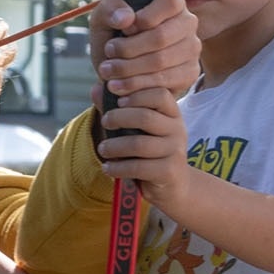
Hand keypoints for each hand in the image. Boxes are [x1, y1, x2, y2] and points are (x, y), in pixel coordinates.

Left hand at [90, 0, 198, 100]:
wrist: (119, 71)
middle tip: (109, 53)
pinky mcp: (189, 74)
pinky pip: (164, 82)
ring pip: (160, 61)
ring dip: (128, 69)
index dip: (144, 18)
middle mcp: (188, 24)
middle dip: (129, 48)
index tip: (124, 30)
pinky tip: (121, 87)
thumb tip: (126, 18)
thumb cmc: (115, 39)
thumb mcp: (103, 20)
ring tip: (108, 71)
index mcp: (172, 4)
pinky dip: (137, 86)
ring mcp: (192, 50)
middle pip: (161, 36)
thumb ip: (110, 9)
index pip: (170, 3)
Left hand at [98, 85, 189, 206]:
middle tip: (104, 121)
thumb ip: (118, 108)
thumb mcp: (136, 128)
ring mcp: (175, 151)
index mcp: (171, 113)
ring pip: (139, 144)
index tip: (114, 94)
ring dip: (114, 146)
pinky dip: (118, 167)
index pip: (159, 94)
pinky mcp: (168, 171)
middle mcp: (177, 129)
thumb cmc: (150, 151)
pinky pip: (138, 167)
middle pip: (146, 117)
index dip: (136, 91)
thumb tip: (96, 89)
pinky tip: (108, 168)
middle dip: (119, 117)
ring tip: (102, 149)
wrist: (172, 184)